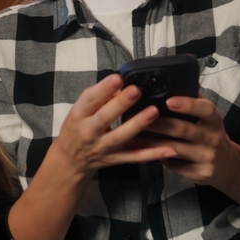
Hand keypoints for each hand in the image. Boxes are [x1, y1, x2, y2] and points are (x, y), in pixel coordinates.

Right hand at [52, 74, 177, 178]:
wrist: (70, 161)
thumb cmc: (76, 129)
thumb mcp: (78, 111)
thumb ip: (97, 97)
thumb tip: (120, 84)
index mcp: (77, 116)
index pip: (89, 101)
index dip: (103, 89)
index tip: (118, 78)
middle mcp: (89, 132)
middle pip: (105, 118)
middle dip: (121, 104)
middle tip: (136, 90)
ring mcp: (103, 148)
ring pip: (121, 137)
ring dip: (138, 124)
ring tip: (153, 111)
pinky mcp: (115, 159)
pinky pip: (135, 157)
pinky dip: (152, 154)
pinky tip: (169, 148)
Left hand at [133, 95, 236, 186]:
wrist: (226, 164)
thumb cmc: (207, 133)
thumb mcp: (206, 116)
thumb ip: (190, 100)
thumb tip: (166, 80)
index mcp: (213, 119)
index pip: (204, 109)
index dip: (187, 104)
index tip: (168, 101)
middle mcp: (213, 137)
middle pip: (182, 129)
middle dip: (156, 124)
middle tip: (133, 118)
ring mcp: (208, 156)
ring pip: (173, 148)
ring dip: (149, 143)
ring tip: (130, 136)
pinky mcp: (200, 173)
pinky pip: (174, 164)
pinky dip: (157, 157)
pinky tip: (141, 152)